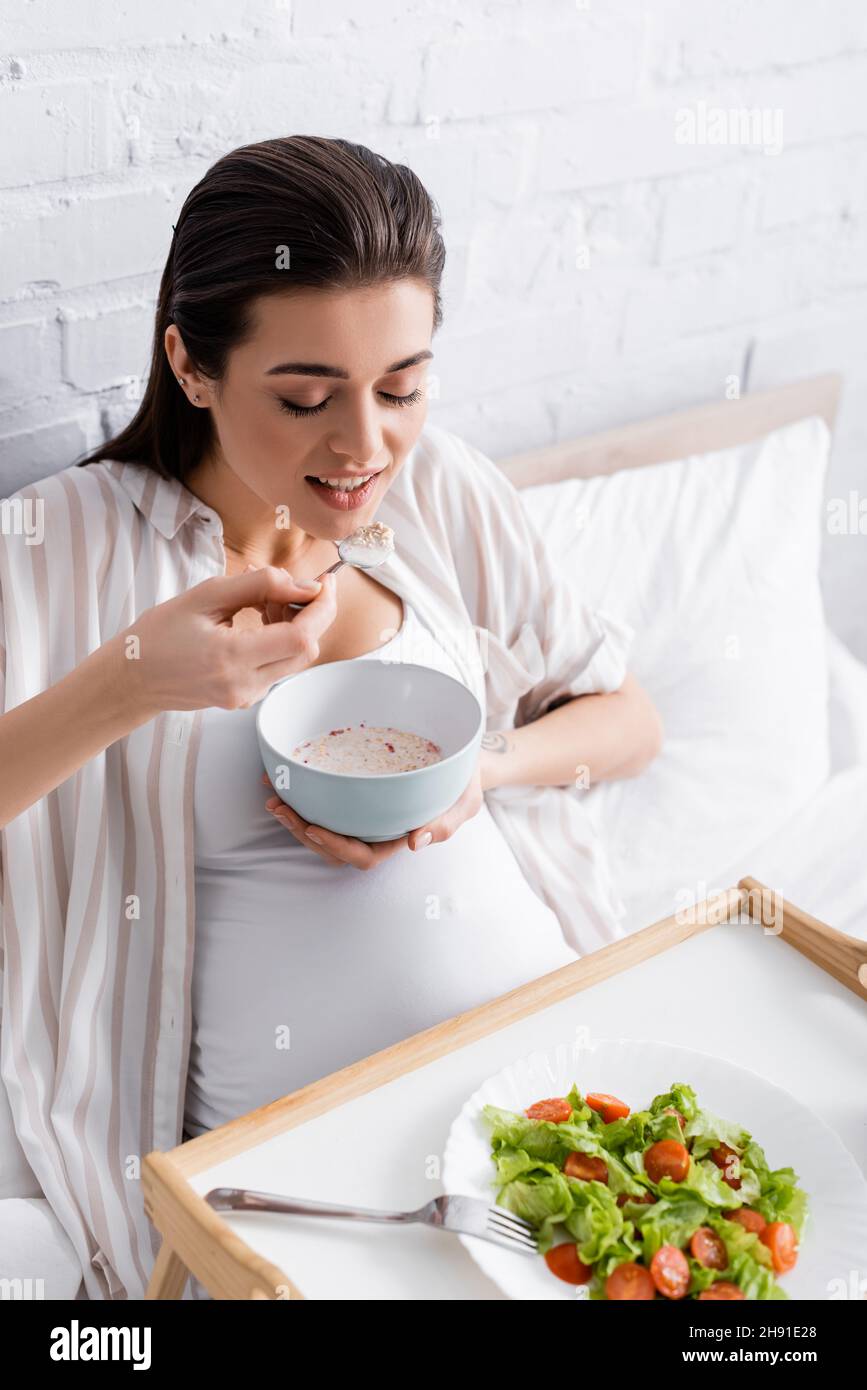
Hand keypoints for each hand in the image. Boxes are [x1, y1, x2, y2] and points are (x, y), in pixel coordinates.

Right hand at [115, 567, 337, 717]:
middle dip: (313, 614)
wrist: (132, 679)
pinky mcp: (246, 698)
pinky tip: (258, 621)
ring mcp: (246, 696)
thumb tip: (304, 586)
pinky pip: (279, 667)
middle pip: (307, 651)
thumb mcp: (205, 595)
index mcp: (231, 658)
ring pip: (296, 659)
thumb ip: (259, 585)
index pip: (301, 637)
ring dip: (296, 626)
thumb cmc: (159, 634)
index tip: (325, 582)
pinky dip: (280, 641)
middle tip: (296, 586)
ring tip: (267, 601)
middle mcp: (244, 684)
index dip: (322, 608)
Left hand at [262, 758, 484, 868]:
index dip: (335, 847)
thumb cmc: (464, 785)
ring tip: (272, 793)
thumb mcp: (464, 803)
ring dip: (293, 815)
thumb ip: (445, 823)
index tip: (314, 828)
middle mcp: (374, 833)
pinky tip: (281, 777)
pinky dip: (300, 794)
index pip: (362, 856)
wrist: (461, 763)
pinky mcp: (352, 797)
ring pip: (320, 828)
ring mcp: (361, 816)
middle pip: (331, 846)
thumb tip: (416, 843)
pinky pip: (322, 804)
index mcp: (396, 841)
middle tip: (278, 806)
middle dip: (301, 831)